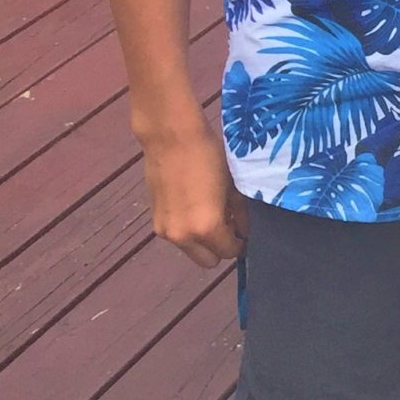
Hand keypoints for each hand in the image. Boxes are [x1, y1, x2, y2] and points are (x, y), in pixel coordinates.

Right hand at [141, 121, 246, 267]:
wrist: (171, 138)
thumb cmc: (209, 157)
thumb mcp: (233, 187)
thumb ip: (241, 214)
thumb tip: (246, 230)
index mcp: (206, 228)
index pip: (229, 252)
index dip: (241, 243)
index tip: (245, 231)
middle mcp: (182, 237)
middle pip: (208, 261)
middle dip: (221, 248)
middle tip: (230, 226)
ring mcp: (165, 231)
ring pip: (191, 250)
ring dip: (203, 241)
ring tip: (213, 214)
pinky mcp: (154, 221)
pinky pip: (178, 237)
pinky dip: (188, 231)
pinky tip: (195, 207)